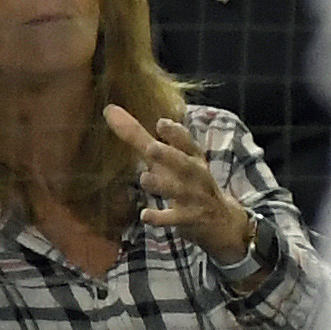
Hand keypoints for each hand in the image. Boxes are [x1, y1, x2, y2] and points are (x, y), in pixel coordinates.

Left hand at [111, 105, 256, 269]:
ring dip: (164, 185)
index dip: (176, 134)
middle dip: (171, 155)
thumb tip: (109, 109)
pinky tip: (145, 215)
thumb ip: (138, 136)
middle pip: (186, 164)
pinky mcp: (191, 218)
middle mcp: (196, 174)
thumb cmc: (186, 181)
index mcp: (192, 157)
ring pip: (180, 190)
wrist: (221, 220)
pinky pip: (176, 219)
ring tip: (145, 179)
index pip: (187, 143)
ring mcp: (195, 197)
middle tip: (152, 148)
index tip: (161, 123)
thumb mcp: (167, 158)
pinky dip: (162, 218)